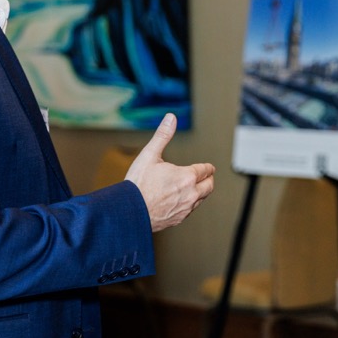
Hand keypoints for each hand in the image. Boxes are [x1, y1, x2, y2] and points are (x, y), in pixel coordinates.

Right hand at [125, 113, 215, 231]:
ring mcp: (185, 208)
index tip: (208, 167)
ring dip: (201, 192)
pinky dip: (190, 203)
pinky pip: (191, 210)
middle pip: (209, 186)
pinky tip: (182, 200)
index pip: (206, 170)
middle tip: (206, 176)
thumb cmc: (138, 184)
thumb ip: (163, 136)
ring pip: (201, 199)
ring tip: (195, 187)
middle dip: (208, 179)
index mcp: (187, 177)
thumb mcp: (149, 155)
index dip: (207, 167)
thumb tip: (171, 118)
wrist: (129, 212)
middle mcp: (190, 194)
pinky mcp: (179, 219)